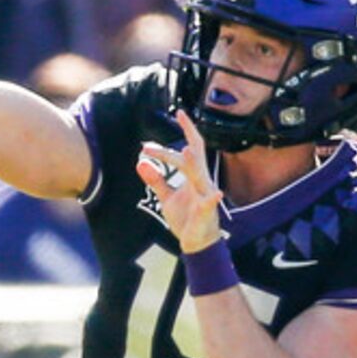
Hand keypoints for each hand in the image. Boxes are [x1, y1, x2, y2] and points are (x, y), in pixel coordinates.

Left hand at [135, 110, 223, 252]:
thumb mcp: (166, 196)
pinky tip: (215, 193)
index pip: (187, 149)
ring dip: (193, 163)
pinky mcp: (206, 211)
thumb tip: (141, 163)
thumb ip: (155, 180)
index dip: (178, 136)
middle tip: (180, 116)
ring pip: (200, 175)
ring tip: (185, 150)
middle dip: (188, 135)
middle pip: (195, 154)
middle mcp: (200, 180)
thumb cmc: (186, 217)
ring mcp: (205, 194)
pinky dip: (212, 198)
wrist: (196, 241)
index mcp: (192, 175)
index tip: (163, 126)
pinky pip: (210, 203)